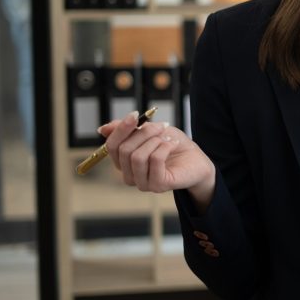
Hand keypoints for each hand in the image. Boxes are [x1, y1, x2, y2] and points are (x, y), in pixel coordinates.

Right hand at [100, 111, 215, 209]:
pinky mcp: (157, 185)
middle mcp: (129, 175)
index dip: (121, 129)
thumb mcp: (151, 132)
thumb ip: (128, 131)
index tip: (135, 114)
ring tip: (168, 138)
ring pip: (137, 157)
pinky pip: (154, 161)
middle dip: (144, 133)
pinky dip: (165, 147)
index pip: (111, 146)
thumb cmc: (172, 145)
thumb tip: (102, 129)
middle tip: (162, 126)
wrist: (197, 160)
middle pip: (124, 150)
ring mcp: (142, 183)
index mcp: (124, 162)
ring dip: (155, 141)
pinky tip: (173, 144)